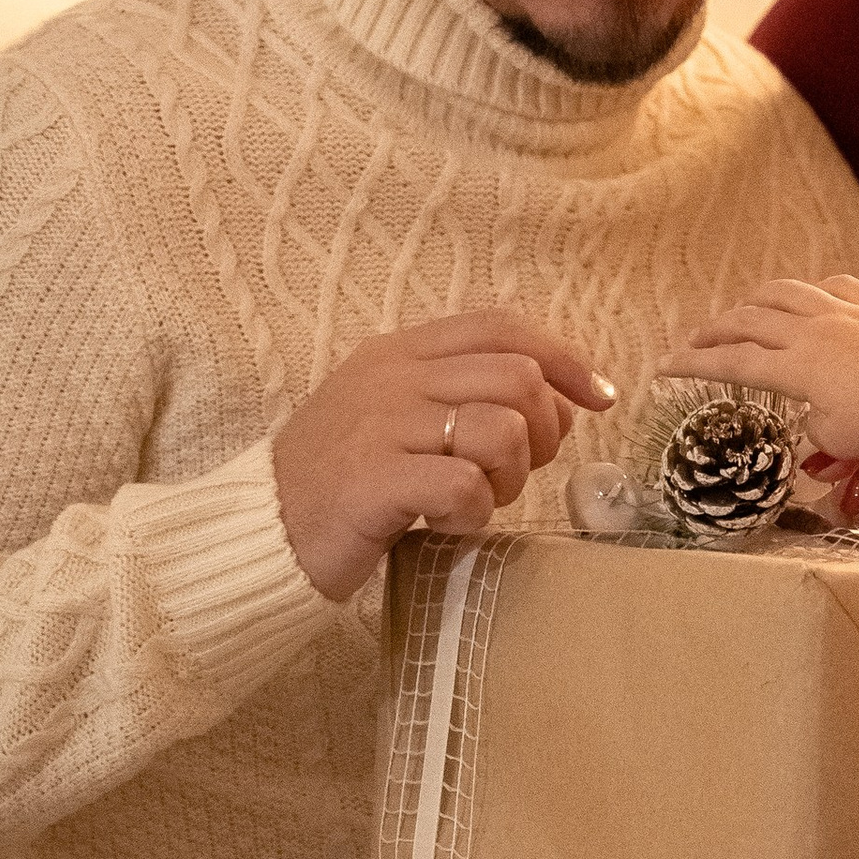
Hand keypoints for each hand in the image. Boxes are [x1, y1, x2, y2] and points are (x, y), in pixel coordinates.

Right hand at [271, 309, 615, 601]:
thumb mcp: (400, 420)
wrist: (259, 531)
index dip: (564, 358)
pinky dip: (474, 513)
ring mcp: (381, 426)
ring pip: (501, 429)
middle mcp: (392, 377)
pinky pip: (464, 484)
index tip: (599, 398)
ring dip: (509, 479)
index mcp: (400, 351)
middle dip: (544, 431)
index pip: (502, 327)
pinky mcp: (373, 480)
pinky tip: (447, 523)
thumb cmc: (341, 482)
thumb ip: (468, 397)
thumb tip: (565, 399)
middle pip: (517, 378)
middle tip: (521, 474)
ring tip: (476, 500)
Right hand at [666, 276, 858, 458]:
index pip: (733, 363)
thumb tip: (809, 423)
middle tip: (694, 340)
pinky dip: (811, 289)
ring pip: (784, 294)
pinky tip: (810, 292)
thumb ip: (815, 432)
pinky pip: (833, 285)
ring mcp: (843, 311)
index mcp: (795, 366)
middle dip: (714, 330)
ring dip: (753, 301)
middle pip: (749, 321)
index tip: (664, 367)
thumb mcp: (842, 439)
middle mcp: (811, 331)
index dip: (694, 365)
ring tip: (739, 309)